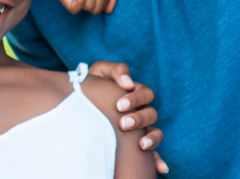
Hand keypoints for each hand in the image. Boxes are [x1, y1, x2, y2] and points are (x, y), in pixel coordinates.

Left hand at [89, 60, 168, 174]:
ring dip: (151, 138)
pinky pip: (154, 153)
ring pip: (155, 132)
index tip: (120, 105)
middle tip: (123, 124)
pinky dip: (158, 160)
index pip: (145, 93)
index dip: (136, 99)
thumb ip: (114, 71)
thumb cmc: (93, 84)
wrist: (78, 99)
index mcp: (134, 92)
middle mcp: (141, 109)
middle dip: (139, 119)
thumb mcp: (100, 72)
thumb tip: (127, 82)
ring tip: (141, 145)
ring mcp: (141, 127)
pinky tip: (161, 168)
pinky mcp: (137, 143)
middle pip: (151, 113)